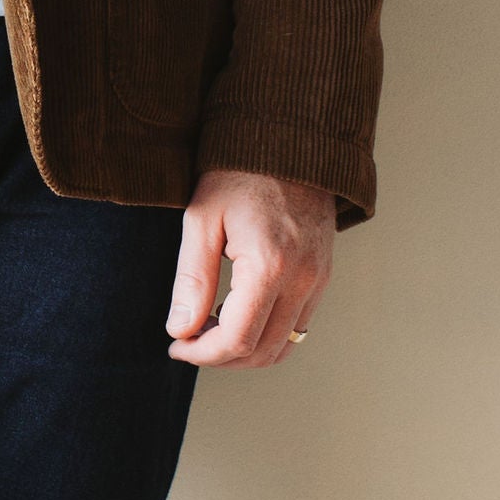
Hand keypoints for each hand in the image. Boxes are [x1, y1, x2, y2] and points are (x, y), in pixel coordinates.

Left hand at [166, 170, 335, 367]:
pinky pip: (297, 327)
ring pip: (283, 346)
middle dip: (220, 358)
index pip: (237, 339)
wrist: (292, 142)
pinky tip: (237, 315)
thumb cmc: (240, 173)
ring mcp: (319, 280)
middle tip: (188, 341)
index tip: (176, 345)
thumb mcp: (202, 218)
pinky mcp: (323, 278)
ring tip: (210, 329)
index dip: (202, 354)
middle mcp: (303, 279)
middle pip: (262, 352)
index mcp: (270, 265)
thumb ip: (191, 279)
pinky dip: (266, 336)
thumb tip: (180, 329)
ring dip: (244, 352)